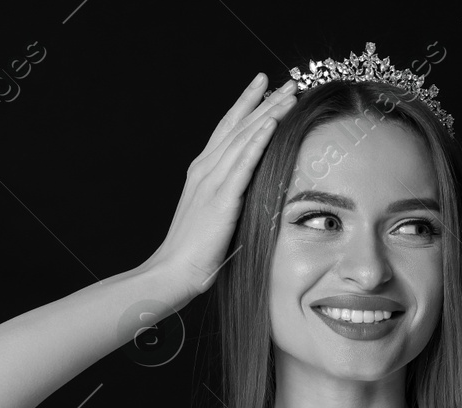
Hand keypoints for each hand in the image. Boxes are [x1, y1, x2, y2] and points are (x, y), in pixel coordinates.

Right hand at [144, 72, 297, 300]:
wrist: (173, 272)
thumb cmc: (193, 251)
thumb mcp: (213, 214)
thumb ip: (228, 195)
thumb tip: (249, 190)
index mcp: (202, 171)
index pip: (227, 129)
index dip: (246, 105)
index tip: (265, 86)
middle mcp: (205, 169)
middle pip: (238, 126)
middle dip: (263, 101)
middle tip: (288, 80)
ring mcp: (211, 183)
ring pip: (243, 139)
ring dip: (267, 114)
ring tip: (289, 95)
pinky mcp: (221, 201)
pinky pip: (242, 166)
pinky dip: (257, 142)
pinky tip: (271, 125)